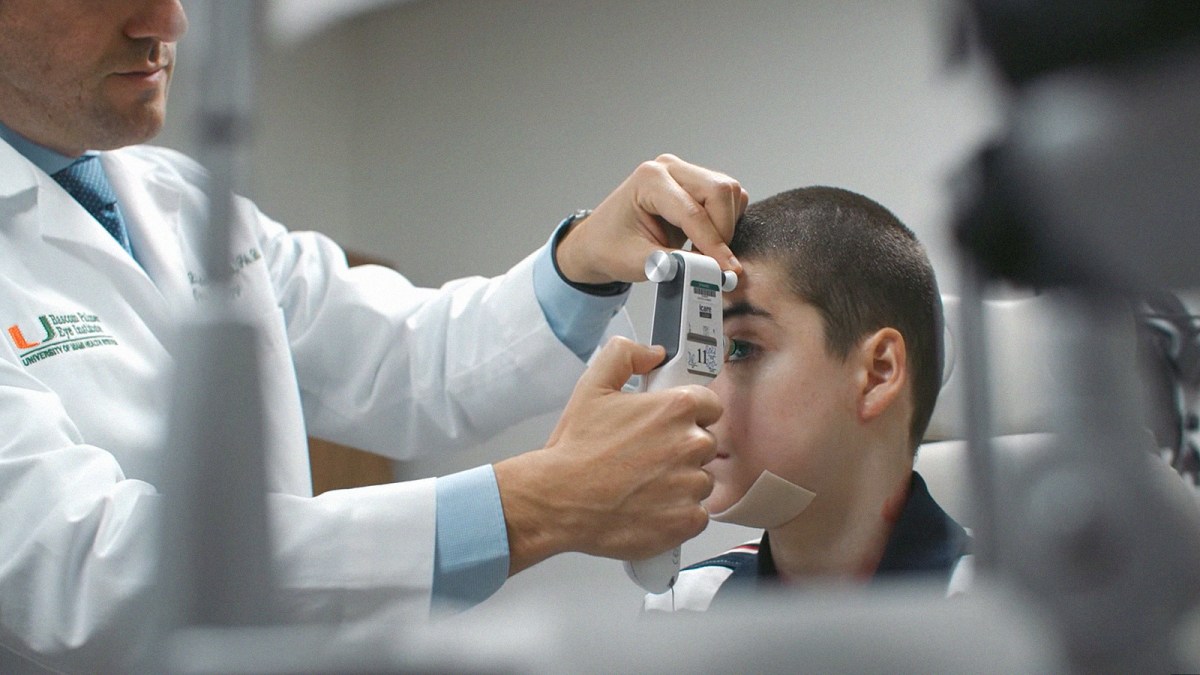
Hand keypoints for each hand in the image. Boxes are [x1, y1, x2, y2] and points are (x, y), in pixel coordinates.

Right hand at [494, 336, 721, 574]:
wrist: (559, 500)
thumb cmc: (575, 450)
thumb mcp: (592, 386)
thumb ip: (624, 355)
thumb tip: (653, 353)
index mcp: (676, 408)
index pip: (709, 405)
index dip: (688, 415)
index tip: (669, 425)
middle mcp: (691, 444)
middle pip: (704, 443)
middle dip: (680, 449)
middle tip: (646, 457)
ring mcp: (691, 484)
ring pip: (701, 479)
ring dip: (680, 482)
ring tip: (643, 484)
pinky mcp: (687, 519)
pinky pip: (697, 513)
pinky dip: (677, 513)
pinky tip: (649, 507)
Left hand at [555, 154, 747, 284]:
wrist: (601, 241)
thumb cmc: (610, 246)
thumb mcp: (637, 262)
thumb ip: (674, 266)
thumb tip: (709, 271)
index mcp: (649, 179)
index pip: (693, 212)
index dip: (713, 244)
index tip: (727, 270)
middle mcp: (669, 168)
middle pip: (719, 192)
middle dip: (723, 231)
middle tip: (713, 261)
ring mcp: (684, 173)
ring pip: (729, 193)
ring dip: (726, 226)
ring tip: (703, 251)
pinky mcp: (696, 184)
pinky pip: (728, 199)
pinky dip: (726, 221)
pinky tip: (706, 240)